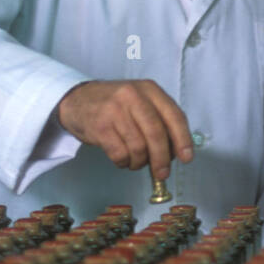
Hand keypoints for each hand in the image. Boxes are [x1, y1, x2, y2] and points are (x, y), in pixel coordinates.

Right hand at [56, 80, 193, 180]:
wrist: (77, 99)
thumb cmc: (115, 105)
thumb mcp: (141, 102)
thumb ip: (160, 120)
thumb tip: (176, 152)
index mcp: (150, 90)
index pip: (174, 116)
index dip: (183, 140)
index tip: (186, 157)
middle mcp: (133, 96)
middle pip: (156, 134)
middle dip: (162, 159)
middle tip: (162, 173)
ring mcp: (115, 110)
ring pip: (138, 147)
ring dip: (140, 162)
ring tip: (136, 161)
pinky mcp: (100, 126)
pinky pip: (120, 154)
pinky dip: (124, 163)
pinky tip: (122, 159)